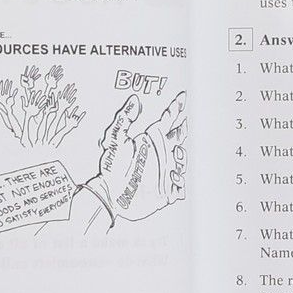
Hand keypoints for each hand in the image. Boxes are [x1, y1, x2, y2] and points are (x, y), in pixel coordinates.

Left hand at [88, 92, 185, 223]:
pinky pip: (180, 186)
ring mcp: (163, 171)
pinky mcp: (165, 190)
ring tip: (175, 155)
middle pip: (178, 138)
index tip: (181, 97)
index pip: (167, 121)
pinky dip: (179, 182)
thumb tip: (134, 100)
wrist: (110, 195)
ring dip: (181, 157)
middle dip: (182, 131)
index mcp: (150, 139)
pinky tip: (172, 178)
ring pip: (182, 160)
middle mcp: (159, 153)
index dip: (175, 108)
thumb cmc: (110, 168)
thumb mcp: (114, 140)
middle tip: (181, 128)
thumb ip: (124, 119)